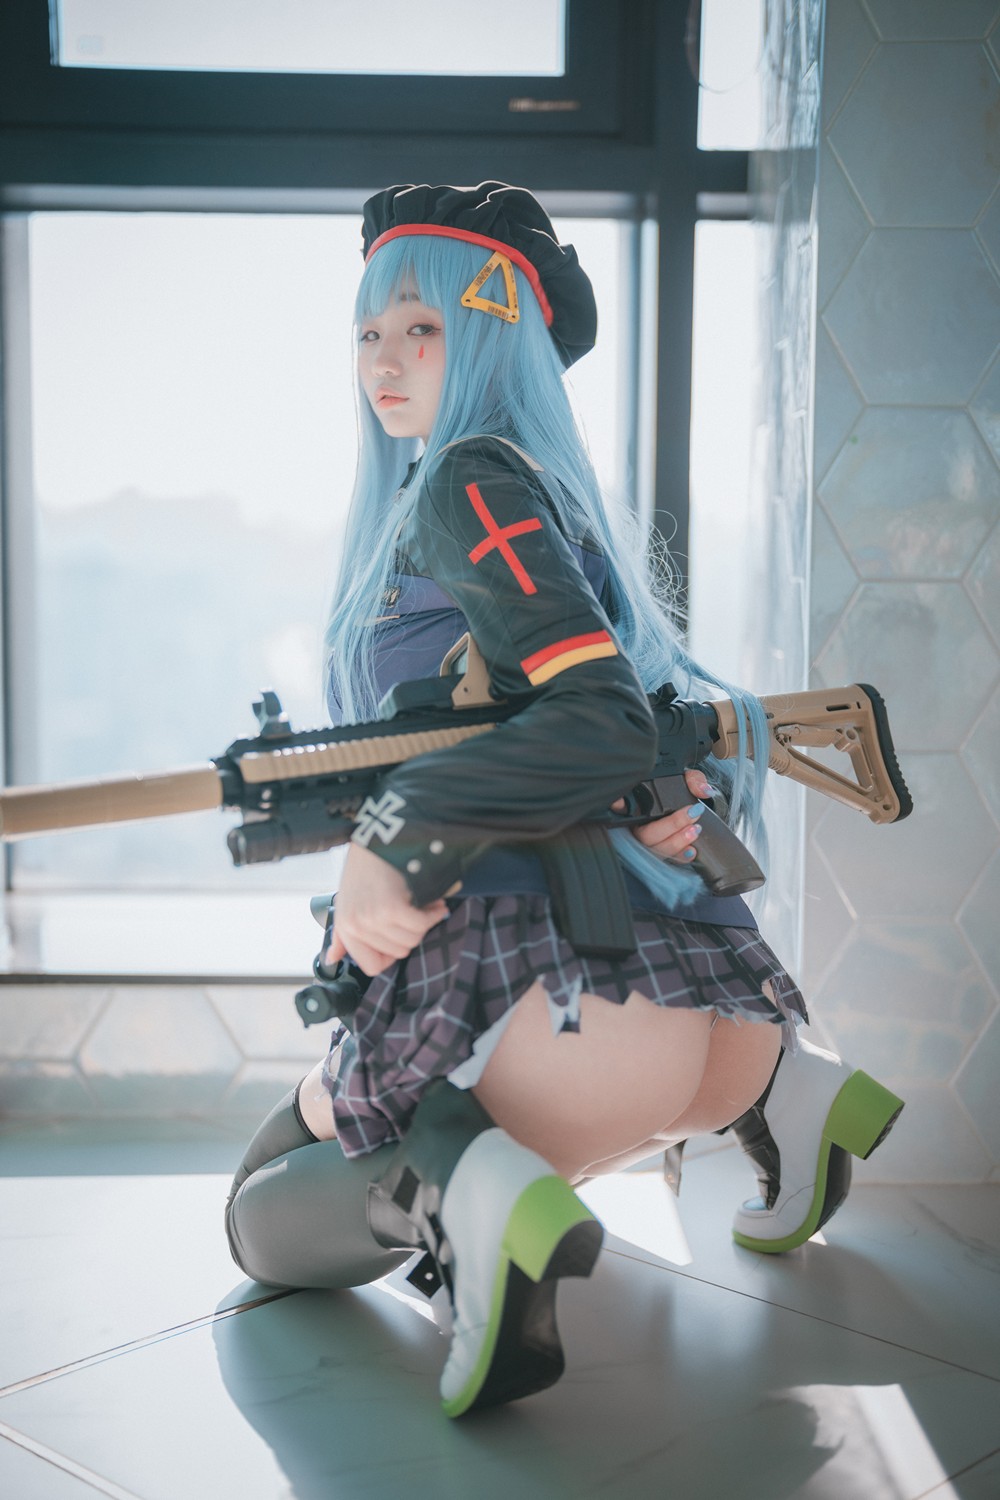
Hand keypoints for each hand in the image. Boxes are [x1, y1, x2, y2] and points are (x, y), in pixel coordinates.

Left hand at [326, 842, 449, 975]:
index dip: (390, 953)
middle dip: (410, 933)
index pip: (372, 966)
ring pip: (412, 939)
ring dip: (423, 922)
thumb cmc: (365, 869)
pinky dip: (433, 913)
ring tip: (421, 904)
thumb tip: (332, 958)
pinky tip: (432, 902)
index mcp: (345, 928)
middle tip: (411, 912)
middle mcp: (356, 927)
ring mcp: (374, 918)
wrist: (380, 839)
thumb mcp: (346, 902)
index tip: (398, 934)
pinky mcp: (393, 908)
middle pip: (398, 952)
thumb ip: (341, 935)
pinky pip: (421, 924)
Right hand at [613, 768, 712, 863]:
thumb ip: (693, 780)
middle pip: (645, 833)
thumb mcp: (685, 781)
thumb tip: (704, 790)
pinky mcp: (658, 855)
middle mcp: (637, 826)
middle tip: (692, 814)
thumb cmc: (677, 796)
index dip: (616, 805)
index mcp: (637, 805)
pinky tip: (692, 851)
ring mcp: (646, 843)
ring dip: (677, 841)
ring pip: (655, 849)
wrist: (685, 812)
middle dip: (671, 825)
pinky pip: (666, 861)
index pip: (619, 805)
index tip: (620, 802)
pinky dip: (680, 857)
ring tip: (695, 830)